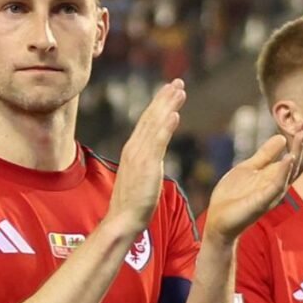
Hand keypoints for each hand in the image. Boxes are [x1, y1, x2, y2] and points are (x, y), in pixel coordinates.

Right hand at [107, 80, 185, 233]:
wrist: (123, 220)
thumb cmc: (133, 203)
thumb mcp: (142, 176)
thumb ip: (147, 162)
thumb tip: (155, 157)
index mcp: (134, 150)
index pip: (147, 122)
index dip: (159, 105)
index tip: (170, 90)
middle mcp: (135, 148)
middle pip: (150, 117)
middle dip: (164, 98)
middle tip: (178, 82)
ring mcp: (140, 156)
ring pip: (154, 125)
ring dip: (167, 106)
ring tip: (179, 90)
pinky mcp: (146, 165)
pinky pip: (157, 142)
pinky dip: (165, 126)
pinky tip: (174, 114)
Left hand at [204, 125, 302, 240]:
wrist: (218, 220)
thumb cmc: (232, 196)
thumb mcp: (249, 168)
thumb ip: (265, 154)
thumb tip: (282, 137)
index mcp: (276, 176)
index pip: (298, 158)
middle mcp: (279, 185)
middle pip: (300, 164)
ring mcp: (273, 194)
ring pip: (292, 172)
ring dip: (298, 152)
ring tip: (302, 135)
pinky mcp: (263, 201)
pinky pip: (278, 184)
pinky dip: (285, 170)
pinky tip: (289, 156)